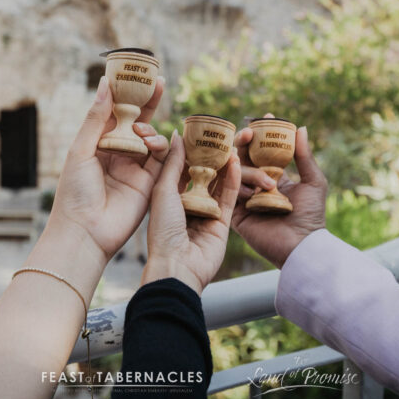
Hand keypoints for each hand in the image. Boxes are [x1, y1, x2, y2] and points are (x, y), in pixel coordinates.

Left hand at [48, 75, 168, 261]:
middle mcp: (118, 153)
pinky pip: (163, 161)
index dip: (126, 93)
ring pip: (151, 140)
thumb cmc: (74, 192)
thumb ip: (97, 118)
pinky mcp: (149, 184)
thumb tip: (105, 83)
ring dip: (151, 132)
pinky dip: (166, 149)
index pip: (115, 112)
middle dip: (148, 102)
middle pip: (137, 122)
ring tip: (144, 136)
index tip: (137, 73)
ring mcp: (134, 169)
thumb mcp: (81, 149)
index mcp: (97, 143)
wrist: (85, 232)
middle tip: (159, 81)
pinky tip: (166, 140)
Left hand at [140, 130, 240, 293]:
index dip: (189, 151)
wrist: (177, 267)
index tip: (198, 131)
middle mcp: (187, 205)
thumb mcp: (163, 191)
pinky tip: (236, 164)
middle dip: (210, 157)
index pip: (180, 168)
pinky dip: (233, 182)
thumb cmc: (162, 230)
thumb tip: (176, 134)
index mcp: (167, 197)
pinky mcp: (222, 224)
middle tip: (219, 136)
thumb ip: (173, 163)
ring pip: (218, 185)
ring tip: (231, 145)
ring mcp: (205, 214)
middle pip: (202, 176)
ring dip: (223, 167)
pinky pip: (229, 199)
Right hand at [231, 115, 326, 267]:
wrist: (301, 246)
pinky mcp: (236, 213)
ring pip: (237, 172)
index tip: (265, 118)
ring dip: (249, 172)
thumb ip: (304, 156)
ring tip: (267, 184)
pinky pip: (229, 193)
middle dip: (244, 142)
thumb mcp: (313, 182)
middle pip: (244, 157)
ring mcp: (245, 198)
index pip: (264, 150)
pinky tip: (248, 189)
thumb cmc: (311, 216)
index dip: (262, 134)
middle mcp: (257, 185)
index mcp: (275, 177)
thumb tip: (300, 127)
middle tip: (248, 132)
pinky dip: (237, 185)